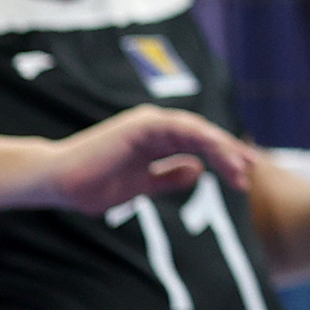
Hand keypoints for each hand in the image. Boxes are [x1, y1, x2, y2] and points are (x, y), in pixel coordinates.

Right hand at [35, 104, 240, 216]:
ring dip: (222, 149)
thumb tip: (197, 171)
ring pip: (197, 132)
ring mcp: (149, 124)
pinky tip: (219, 154)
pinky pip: (180, 128)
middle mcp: (156, 128)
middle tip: (252, 172)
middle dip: (230, 154)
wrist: (58, 182)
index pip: (199, 147)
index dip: (224, 159)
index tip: (245, 177)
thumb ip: (166, 178)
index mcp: (156, 141)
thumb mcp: (140, 186)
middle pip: (204, 137)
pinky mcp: (141, 125)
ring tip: (241, 169)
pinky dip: (202, 139)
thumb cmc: (93, 184)